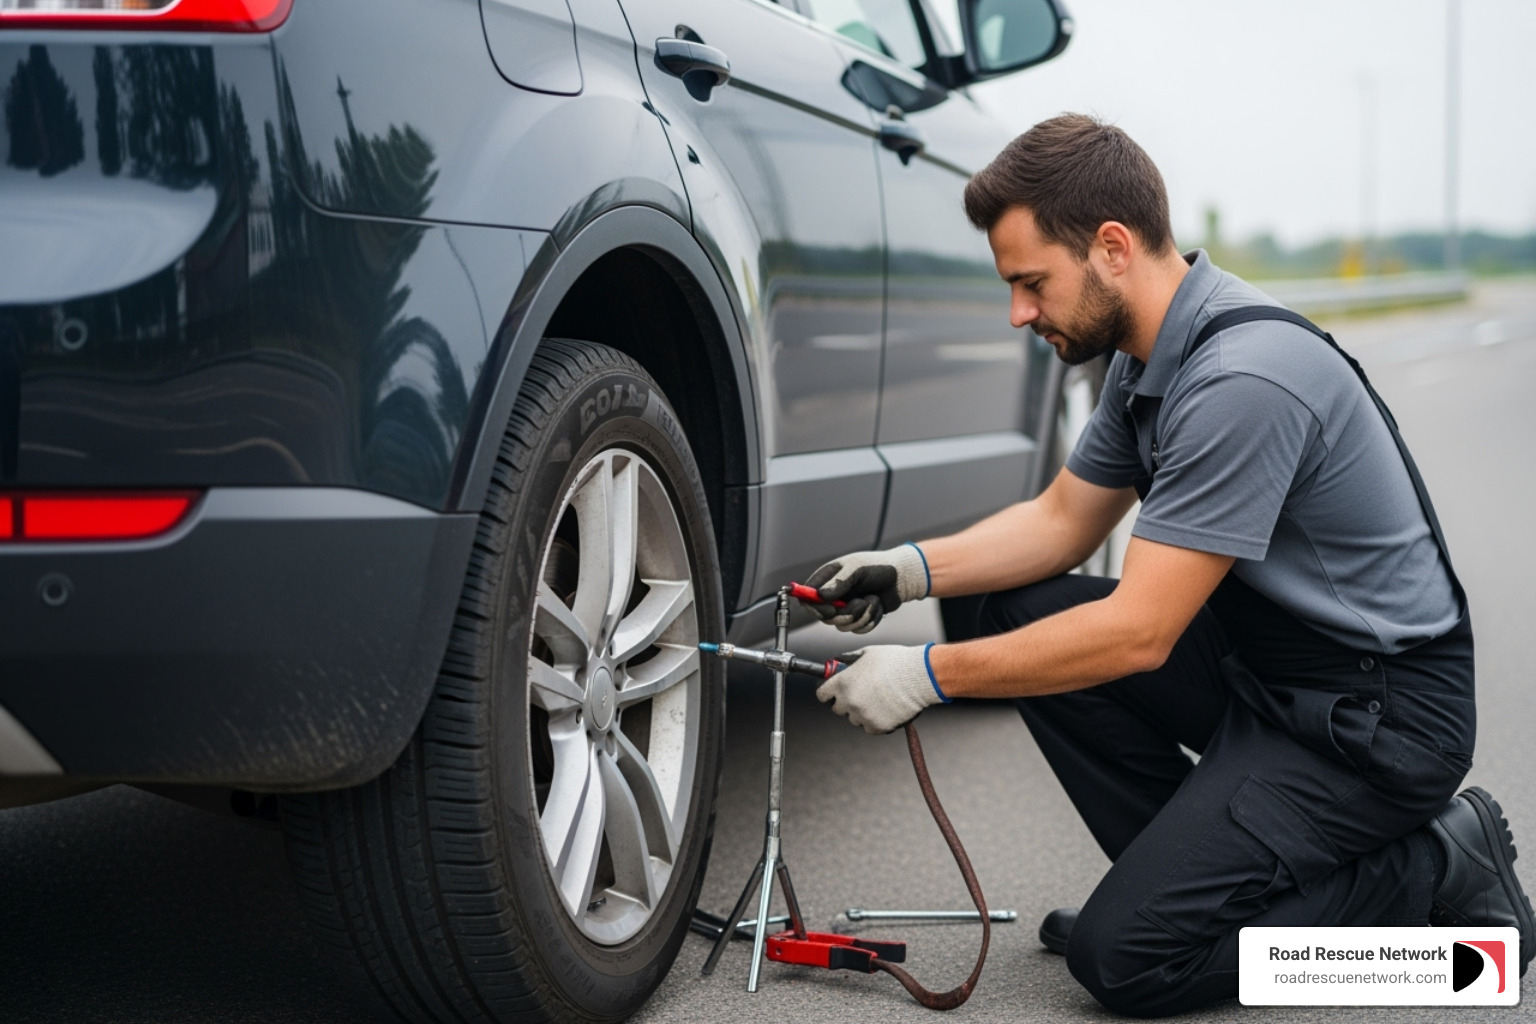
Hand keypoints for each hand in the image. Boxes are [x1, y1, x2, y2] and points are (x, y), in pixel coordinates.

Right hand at [803, 543, 929, 632]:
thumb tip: (820, 594)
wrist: (902, 578)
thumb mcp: (857, 569)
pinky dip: (870, 619)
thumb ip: (838, 582)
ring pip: (842, 626)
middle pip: (824, 616)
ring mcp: (846, 607)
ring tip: (872, 600)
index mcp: (828, 578)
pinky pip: (858, 629)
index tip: (829, 609)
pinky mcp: (859, 618)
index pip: (808, 597)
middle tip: (859, 604)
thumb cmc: (879, 567)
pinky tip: (877, 605)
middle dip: (844, 614)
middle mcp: (834, 595)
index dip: (814, 607)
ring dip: (861, 615)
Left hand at [816, 644, 947, 734]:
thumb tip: (840, 664)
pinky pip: (870, 727)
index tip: (833, 692)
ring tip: (879, 699)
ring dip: (862, 712)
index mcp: (842, 682)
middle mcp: (849, 701)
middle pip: (837, 709)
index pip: (822, 694)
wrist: (919, 676)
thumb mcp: (868, 653)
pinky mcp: (877, 726)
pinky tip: (886, 708)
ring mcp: (862, 715)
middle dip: (846, 702)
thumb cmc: (895, 662)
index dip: (828, 692)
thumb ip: (850, 660)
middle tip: (862, 694)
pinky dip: (876, 721)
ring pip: (855, 719)